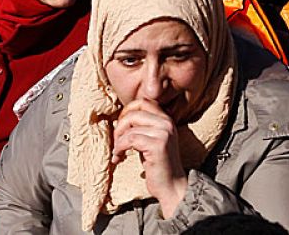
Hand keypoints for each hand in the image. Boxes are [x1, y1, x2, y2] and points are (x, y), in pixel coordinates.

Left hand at [111, 98, 187, 217]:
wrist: (172, 186)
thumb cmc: (158, 165)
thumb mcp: (152, 140)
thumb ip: (142, 127)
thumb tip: (122, 118)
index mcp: (166, 119)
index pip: (143, 102)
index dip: (127, 111)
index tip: (122, 129)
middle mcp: (166, 123)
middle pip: (134, 111)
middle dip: (120, 125)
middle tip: (116, 141)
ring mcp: (163, 133)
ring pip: (130, 126)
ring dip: (118, 140)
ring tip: (117, 152)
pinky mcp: (158, 145)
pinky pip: (130, 140)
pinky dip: (119, 148)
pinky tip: (119, 158)